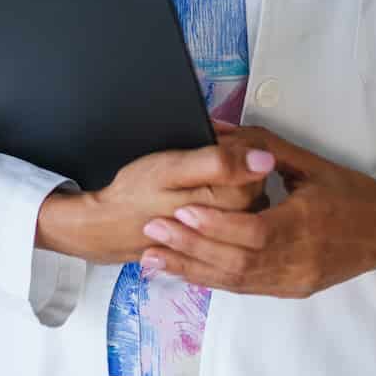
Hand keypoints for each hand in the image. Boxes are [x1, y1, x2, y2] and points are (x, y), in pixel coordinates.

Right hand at [37, 132, 275, 265]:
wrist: (110, 226)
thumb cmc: (136, 195)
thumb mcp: (172, 168)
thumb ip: (219, 162)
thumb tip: (264, 158)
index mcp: (233, 202)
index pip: (258, 162)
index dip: (237, 144)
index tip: (212, 138)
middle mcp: (238, 222)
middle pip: (255, 177)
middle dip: (232, 158)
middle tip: (197, 155)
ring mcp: (230, 232)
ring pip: (246, 192)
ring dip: (226, 176)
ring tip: (192, 172)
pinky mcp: (218, 237)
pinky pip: (233, 208)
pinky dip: (218, 193)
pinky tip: (195, 192)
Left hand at [138, 126, 375, 297]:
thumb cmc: (349, 192)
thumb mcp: (309, 162)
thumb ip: (261, 146)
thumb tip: (216, 127)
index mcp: (307, 223)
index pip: (254, 231)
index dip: (216, 224)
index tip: (180, 210)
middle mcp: (300, 258)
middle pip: (238, 261)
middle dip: (191, 248)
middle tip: (152, 233)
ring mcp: (295, 279)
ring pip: (237, 281)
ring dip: (193, 270)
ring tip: (154, 259)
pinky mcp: (291, 290)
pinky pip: (245, 288)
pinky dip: (212, 280)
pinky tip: (185, 270)